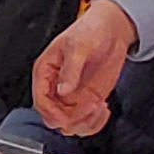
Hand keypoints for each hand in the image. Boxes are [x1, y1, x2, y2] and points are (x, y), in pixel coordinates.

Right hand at [31, 1, 137, 133]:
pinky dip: (95, 122)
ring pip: (70, 124)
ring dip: (85, 122)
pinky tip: (103, 109)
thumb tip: (63, 90)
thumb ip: (70, 69)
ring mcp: (72, 96)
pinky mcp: (88, 100)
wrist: (113, 29)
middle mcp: (56, 87)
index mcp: (45, 72)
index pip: (40, 101)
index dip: (50, 112)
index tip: (64, 116)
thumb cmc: (91, 29)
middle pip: (54, 117)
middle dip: (71, 118)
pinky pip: (86, 122)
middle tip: (88, 107)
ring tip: (98, 107)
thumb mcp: (78, 46)